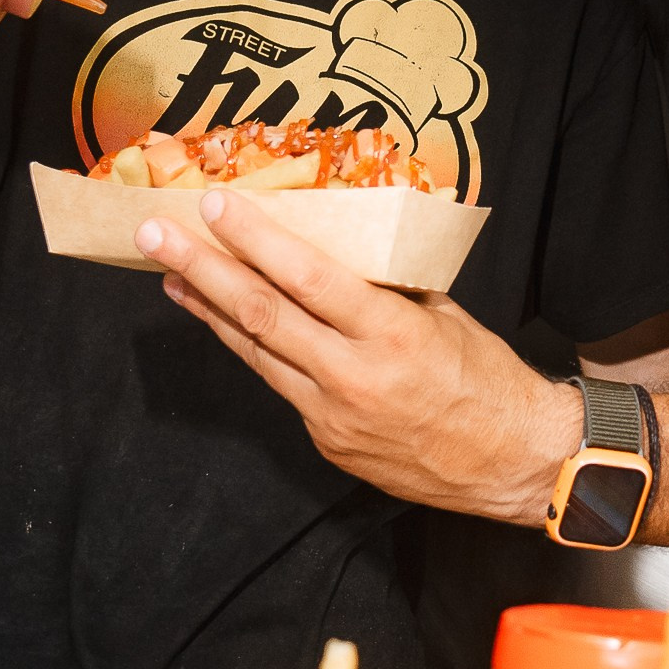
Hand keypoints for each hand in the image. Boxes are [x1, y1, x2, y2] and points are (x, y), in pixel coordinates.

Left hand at [137, 190, 577, 526]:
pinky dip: (251, 349)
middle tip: (156, 232)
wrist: (512, 462)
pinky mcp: (327, 442)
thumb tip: (332, 246)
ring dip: (208, 310)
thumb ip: (385, 286)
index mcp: (393, 336)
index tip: (217, 206)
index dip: (256, 241)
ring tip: (171, 274)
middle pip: (261, 315)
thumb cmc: (487, 379)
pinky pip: (281, 385)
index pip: (309, 279)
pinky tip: (227, 323)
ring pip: (256, 353)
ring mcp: (333, 417)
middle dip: (202, 268)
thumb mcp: (443, 315)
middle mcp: (355, 377)